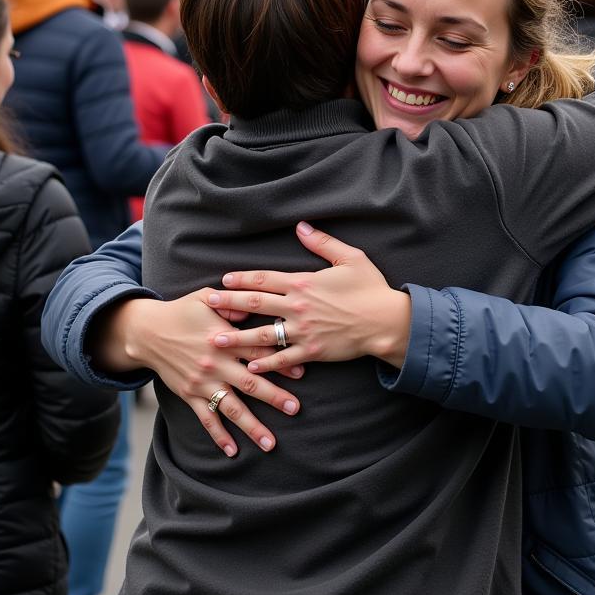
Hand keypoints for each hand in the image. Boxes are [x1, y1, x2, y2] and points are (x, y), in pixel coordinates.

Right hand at [90, 290, 302, 456]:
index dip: (280, 362)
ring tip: (270, 443)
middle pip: (249, 383)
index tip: (302, 372)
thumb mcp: (206, 297)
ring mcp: (202, 382)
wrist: (146, 332)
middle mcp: (215, 364)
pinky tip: (233, 451)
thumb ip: (232, 302)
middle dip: (274, 397)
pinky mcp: (189, 395)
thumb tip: (254, 306)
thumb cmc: (182, 311)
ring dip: (252, 426)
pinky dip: (219, 435)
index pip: (257, 352)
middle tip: (295, 409)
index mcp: (223, 339)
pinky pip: (206, 418)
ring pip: (231, 408)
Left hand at [207, 222, 411, 373]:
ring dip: (237, 337)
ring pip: (262, 334)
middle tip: (207, 303)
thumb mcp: (351, 258)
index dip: (242, 279)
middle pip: (255, 303)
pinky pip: (283, 359)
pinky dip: (266, 363)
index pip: (265, 279)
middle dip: (229, 303)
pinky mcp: (312, 351)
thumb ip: (323, 243)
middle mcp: (298, 306)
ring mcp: (303, 330)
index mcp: (304, 282)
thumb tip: (302, 227)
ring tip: (215, 339)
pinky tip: (249, 367)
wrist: (387, 320)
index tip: (224, 280)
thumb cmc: (371, 288)